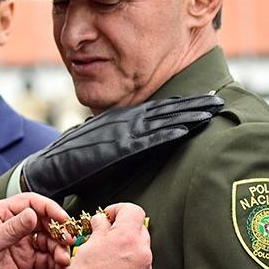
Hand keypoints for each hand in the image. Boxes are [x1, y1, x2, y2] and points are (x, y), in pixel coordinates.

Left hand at [0, 193, 71, 268]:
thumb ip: (13, 229)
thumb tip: (32, 215)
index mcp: (4, 213)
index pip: (32, 203)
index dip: (49, 208)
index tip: (62, 218)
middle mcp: (16, 226)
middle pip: (45, 222)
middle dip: (59, 231)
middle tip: (68, 240)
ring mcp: (22, 243)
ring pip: (48, 241)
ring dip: (59, 249)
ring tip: (63, 259)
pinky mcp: (26, 260)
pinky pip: (45, 258)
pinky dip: (56, 263)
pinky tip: (62, 267)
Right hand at [22, 95, 223, 198]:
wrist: (49, 167)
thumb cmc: (73, 159)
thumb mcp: (100, 142)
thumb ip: (119, 137)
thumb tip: (132, 139)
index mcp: (121, 118)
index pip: (158, 107)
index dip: (183, 104)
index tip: (204, 101)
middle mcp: (124, 120)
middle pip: (167, 109)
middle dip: (194, 105)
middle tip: (219, 101)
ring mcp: (122, 133)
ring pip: (163, 120)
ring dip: (190, 115)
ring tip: (213, 111)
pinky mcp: (118, 149)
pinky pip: (149, 139)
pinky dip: (169, 132)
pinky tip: (186, 129)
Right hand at [64, 203, 152, 268]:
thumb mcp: (88, 246)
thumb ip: (99, 228)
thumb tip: (101, 221)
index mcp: (128, 237)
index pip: (133, 210)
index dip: (118, 209)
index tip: (107, 216)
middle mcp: (141, 250)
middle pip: (138, 227)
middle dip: (122, 226)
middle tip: (105, 232)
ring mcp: (145, 266)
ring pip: (139, 244)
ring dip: (126, 243)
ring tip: (107, 251)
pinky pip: (139, 261)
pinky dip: (129, 258)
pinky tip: (113, 265)